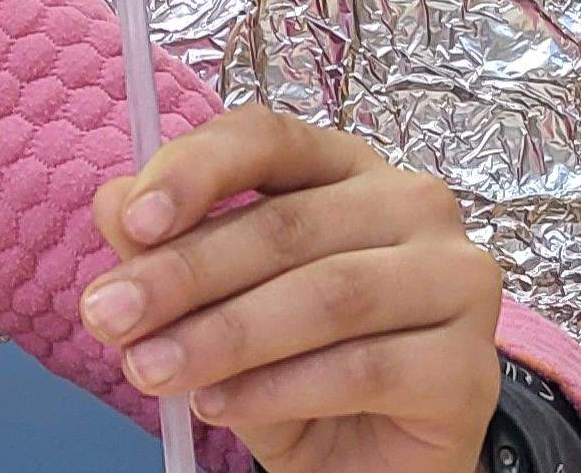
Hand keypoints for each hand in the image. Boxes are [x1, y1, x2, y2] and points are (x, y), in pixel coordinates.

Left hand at [83, 106, 505, 472]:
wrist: (369, 463)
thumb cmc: (296, 369)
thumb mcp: (217, 308)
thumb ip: (172, 252)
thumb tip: (114, 204)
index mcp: (347, 168)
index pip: (269, 139)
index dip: (195, 172)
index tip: (130, 223)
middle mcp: (414, 206)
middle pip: (287, 224)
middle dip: (184, 273)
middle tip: (109, 317)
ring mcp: (456, 282)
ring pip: (326, 295)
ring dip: (224, 335)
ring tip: (151, 369)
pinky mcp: (471, 366)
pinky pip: (363, 369)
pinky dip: (278, 388)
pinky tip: (219, 405)